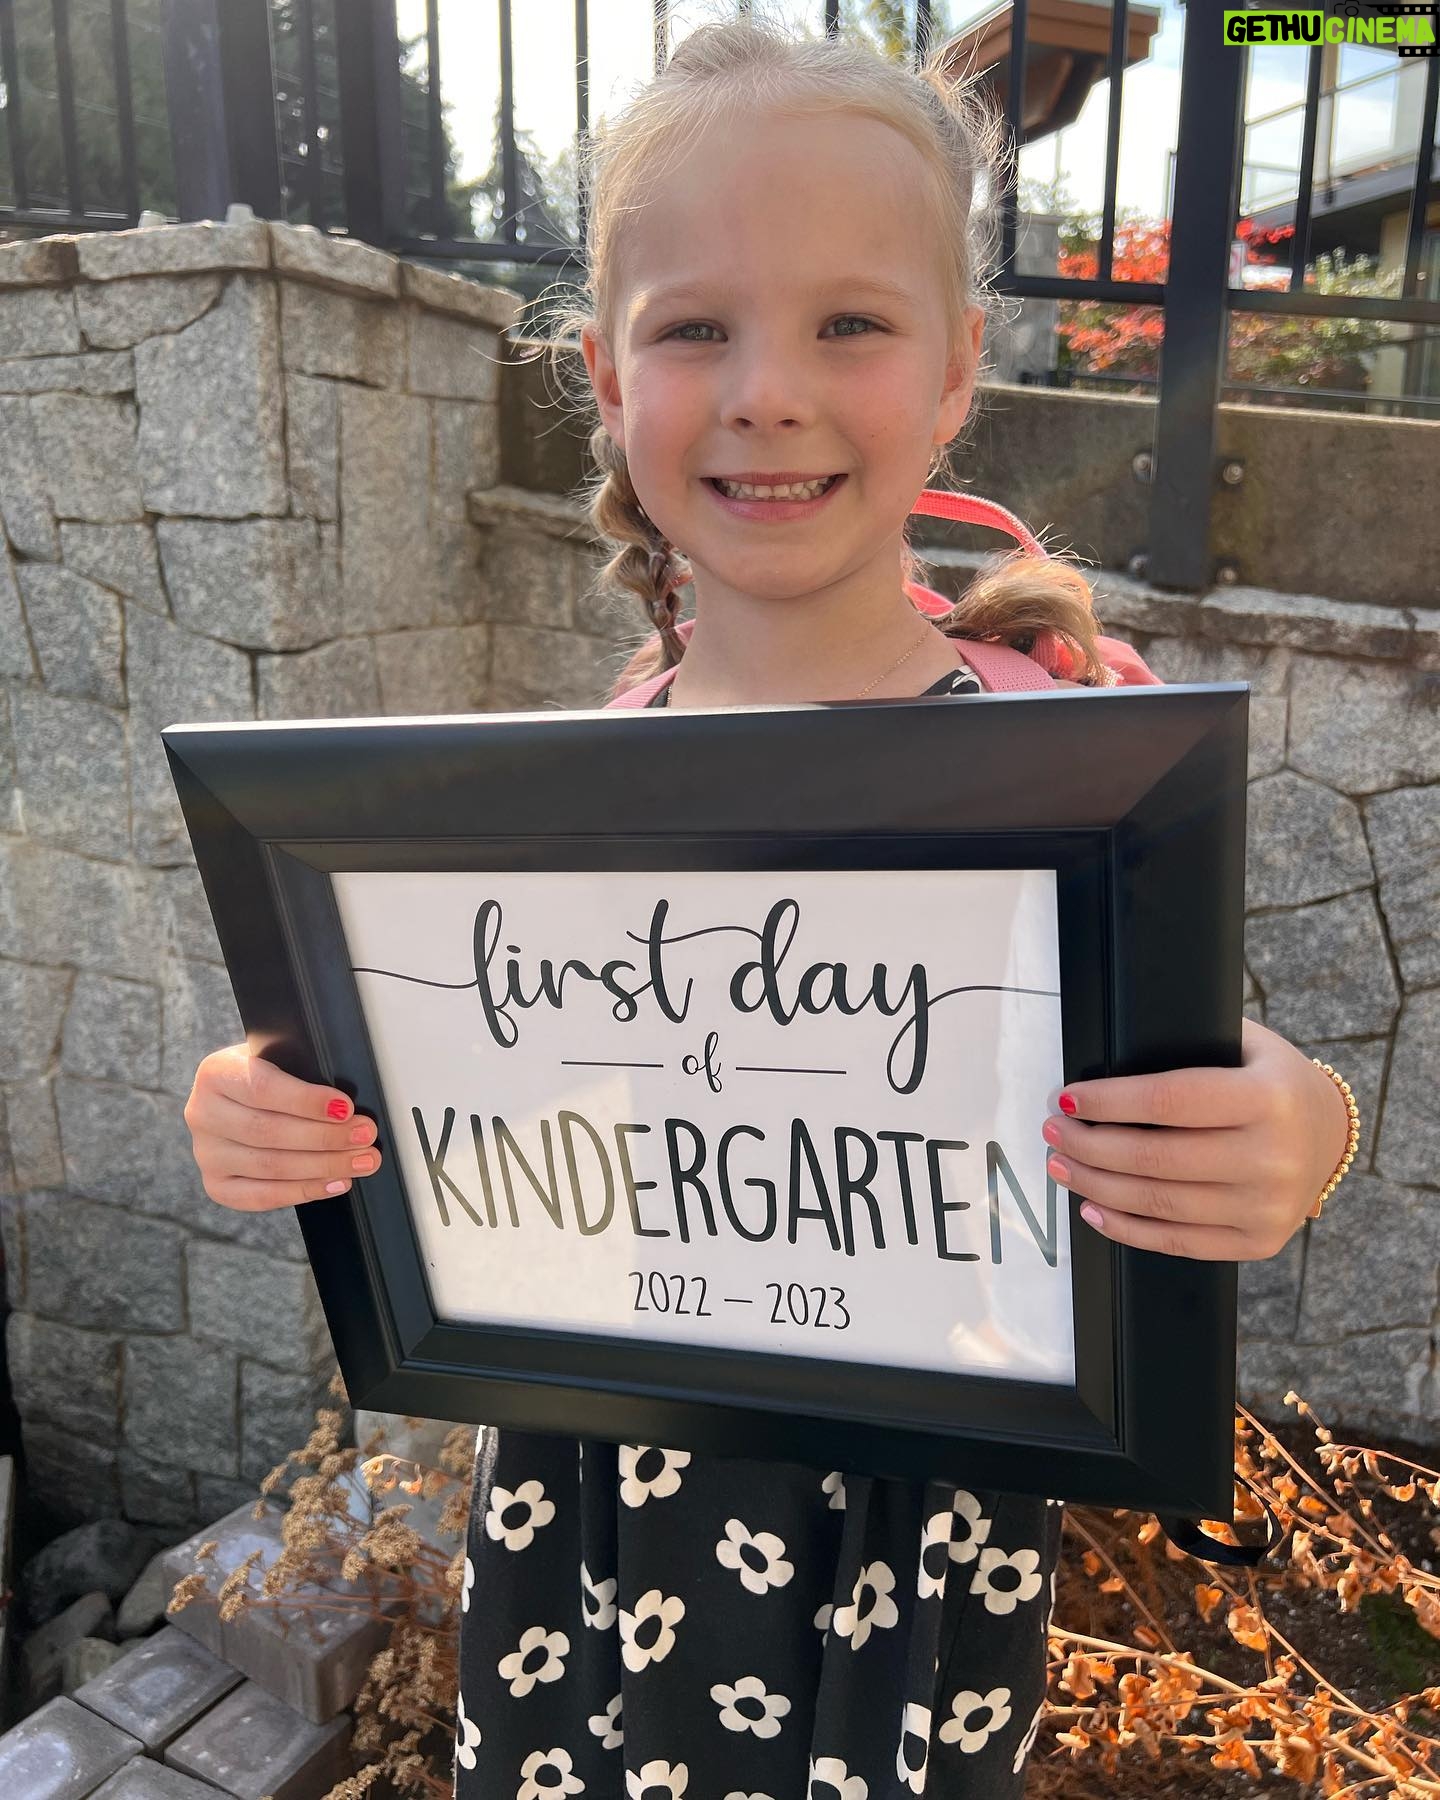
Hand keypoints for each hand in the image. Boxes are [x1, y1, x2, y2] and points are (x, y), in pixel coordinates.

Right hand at [184, 1043, 384, 1210]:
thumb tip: (346, 1104)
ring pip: (269, 1166)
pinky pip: (261, 1196)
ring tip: (361, 1160)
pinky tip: (336, 1183)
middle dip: (325, 1136)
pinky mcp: (217, 1184)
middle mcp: (203, 1113)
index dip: (306, 1101)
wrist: (238, 1099)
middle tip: (364, 1135)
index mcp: (216, 1073)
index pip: (262, 1088)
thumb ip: (302, 1072)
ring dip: (323, 1166)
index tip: (346, 1107)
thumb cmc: (267, 1076)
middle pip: (268, 1132)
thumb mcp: (278, 1057)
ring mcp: (207, 1153)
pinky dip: (304, 1191)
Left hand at [1040, 1017, 1350, 1260]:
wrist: (1329, 1134)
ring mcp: (1267, 1206)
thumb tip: (1109, 1051)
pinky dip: (1126, 1228)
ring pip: (1160, 1203)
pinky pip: (1178, 1242)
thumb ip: (1189, 1042)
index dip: (1110, 1101)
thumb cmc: (1270, 1080)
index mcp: (1268, 1097)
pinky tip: (1092, 1209)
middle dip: (1090, 1145)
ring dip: (1097, 1186)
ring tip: (1061, 1166)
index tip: (1068, 1097)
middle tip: (1053, 1132)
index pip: (1170, 1100)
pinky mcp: (1259, 1241)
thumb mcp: (1246, 1044)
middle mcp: (1272, 1156)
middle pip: (1156, 1158)